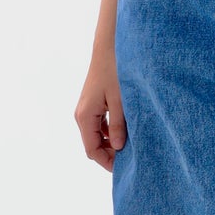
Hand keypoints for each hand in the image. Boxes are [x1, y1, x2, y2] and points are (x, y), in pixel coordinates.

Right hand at [75, 53, 126, 171]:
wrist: (109, 47)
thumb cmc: (116, 71)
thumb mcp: (121, 101)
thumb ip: (118, 126)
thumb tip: (117, 147)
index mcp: (85, 116)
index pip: (92, 150)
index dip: (107, 162)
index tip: (125, 168)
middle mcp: (82, 115)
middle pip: (93, 145)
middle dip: (110, 153)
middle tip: (132, 156)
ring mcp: (86, 109)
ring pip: (96, 136)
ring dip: (111, 142)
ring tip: (131, 143)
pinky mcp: (93, 103)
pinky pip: (99, 125)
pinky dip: (110, 131)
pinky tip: (126, 129)